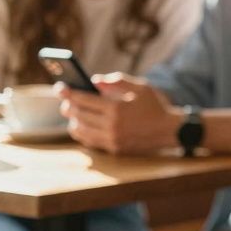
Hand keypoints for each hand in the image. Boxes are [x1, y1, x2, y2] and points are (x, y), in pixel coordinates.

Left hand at [58, 73, 181, 154]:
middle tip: (66, 99)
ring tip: (73, 113)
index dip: (69, 92)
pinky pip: (90, 141)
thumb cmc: (156, 106)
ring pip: (80, 130)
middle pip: (79, 115)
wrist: (170, 130)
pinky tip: (83, 126)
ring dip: (73, 121)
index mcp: (117, 108)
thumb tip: (94, 81)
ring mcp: (112, 139)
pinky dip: (82, 133)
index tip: (60, 87)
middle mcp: (112, 125)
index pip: (84, 99)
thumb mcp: (141, 87)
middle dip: (68, 105)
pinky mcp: (114, 149)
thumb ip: (117, 81)